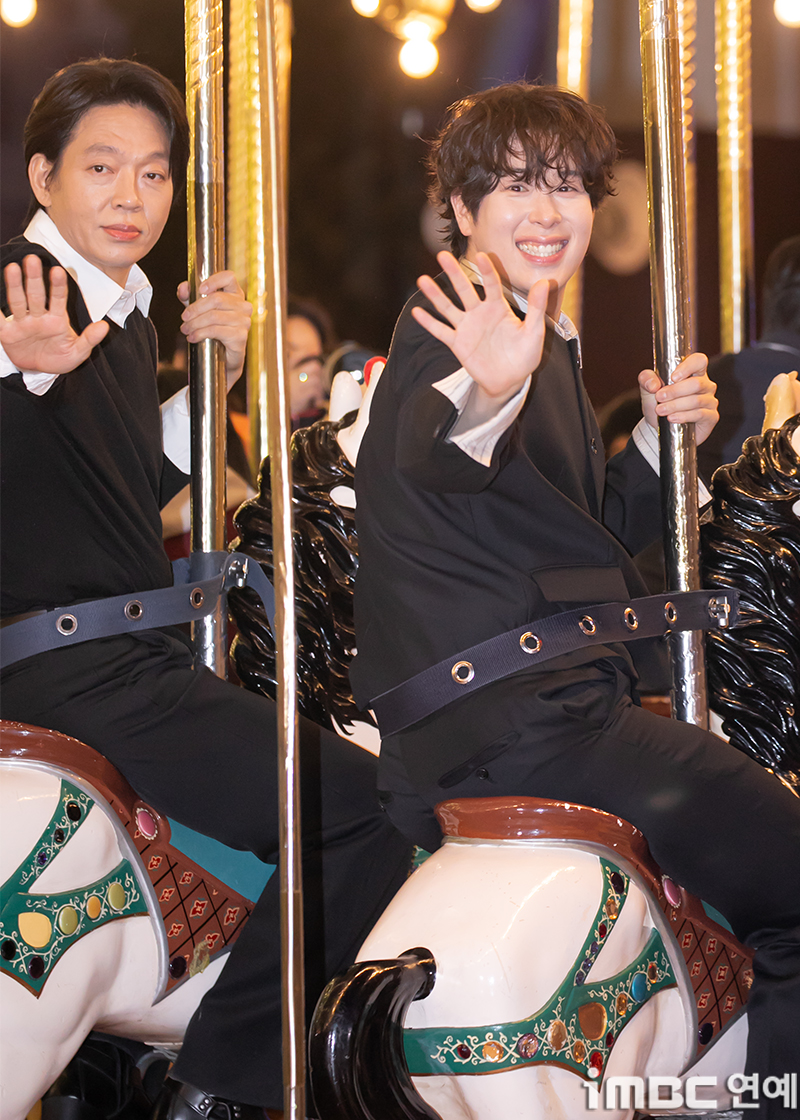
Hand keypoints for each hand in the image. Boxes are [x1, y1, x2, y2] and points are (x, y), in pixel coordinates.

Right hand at [0, 255, 108, 373]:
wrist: (40, 371)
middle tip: (33, 259)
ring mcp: (22, 323)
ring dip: (15, 285)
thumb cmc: (60, 357)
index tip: (58, 271)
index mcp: (56, 320)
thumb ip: (90, 340)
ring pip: (18, 302)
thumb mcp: (78, 352)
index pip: (58, 299)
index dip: (58, 286)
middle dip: (34, 278)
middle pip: (36, 295)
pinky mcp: (7, 333)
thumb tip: (105, 327)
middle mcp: (38, 317)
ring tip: (12, 268)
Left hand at [178, 270, 251, 390]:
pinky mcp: (240, 336)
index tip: (200, 289)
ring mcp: (244, 321)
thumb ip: (190, 296)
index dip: (213, 280)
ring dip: (195, 323)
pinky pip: (216, 331)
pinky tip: (192, 337)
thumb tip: (183, 289)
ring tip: (185, 329)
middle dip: (195, 308)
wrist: (223, 357)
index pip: (229, 277)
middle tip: (184, 318)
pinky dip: (200, 334)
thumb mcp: (199, 310)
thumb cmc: (214, 329)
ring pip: (214, 316)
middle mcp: (243, 306)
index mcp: (235, 294)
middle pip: (217, 299)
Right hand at [412, 251, 550, 408]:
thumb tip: (543, 282)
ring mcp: (467, 328)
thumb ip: (536, 307)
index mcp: (498, 308)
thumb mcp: (534, 331)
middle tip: (442, 256)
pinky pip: (441, 332)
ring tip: (422, 280)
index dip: (487, 270)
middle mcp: (480, 314)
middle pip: (464, 290)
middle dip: (454, 273)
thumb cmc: (524, 355)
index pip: (491, 284)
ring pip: (448, 308)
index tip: (482, 255)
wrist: (510, 380)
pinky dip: (429, 323)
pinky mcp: (458, 344)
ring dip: (435, 295)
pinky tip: (417, 312)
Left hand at [638, 352, 718, 445]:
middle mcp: (705, 385)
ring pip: (696, 400)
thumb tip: (653, 384)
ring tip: (661, 410)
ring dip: (676, 405)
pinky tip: (672, 418)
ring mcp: (710, 401)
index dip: (688, 367)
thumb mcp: (648, 388)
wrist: (658, 426)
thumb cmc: (658, 403)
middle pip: (696, 383)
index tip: (673, 378)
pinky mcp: (711, 417)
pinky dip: (684, 416)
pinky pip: (700, 414)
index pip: (699, 361)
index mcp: (693, 372)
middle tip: (659, 397)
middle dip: (675, 391)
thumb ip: (646, 379)